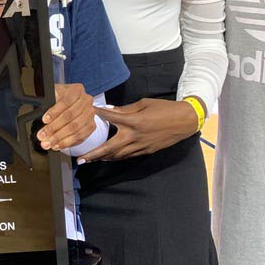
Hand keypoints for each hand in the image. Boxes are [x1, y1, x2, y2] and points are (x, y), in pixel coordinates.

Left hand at [37, 83, 93, 150]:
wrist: (72, 104)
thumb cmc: (60, 99)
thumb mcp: (53, 95)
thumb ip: (48, 102)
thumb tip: (40, 114)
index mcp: (77, 90)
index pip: (65, 101)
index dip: (54, 111)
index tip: (44, 120)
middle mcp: (86, 101)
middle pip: (70, 116)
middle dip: (54, 128)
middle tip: (42, 135)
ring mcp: (90, 114)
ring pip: (74, 128)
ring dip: (59, 138)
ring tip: (47, 143)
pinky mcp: (91, 125)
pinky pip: (79, 136)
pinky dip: (66, 142)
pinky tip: (57, 145)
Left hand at [79, 98, 197, 162]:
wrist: (184, 121)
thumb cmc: (164, 108)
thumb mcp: (143, 104)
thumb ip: (125, 109)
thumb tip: (109, 111)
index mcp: (134, 121)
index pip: (110, 118)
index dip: (98, 114)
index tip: (87, 111)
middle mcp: (135, 136)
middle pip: (109, 148)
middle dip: (94, 155)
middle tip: (80, 160)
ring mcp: (141, 146)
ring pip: (118, 156)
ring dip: (103, 158)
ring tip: (91, 159)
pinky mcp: (146, 151)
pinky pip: (128, 156)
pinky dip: (117, 157)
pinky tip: (109, 157)